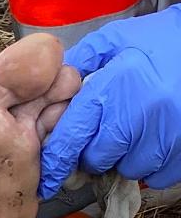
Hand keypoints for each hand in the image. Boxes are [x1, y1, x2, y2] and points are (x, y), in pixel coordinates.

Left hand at [39, 4, 180, 196]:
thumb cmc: (161, 40)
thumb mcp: (115, 40)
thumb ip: (80, 63)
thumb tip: (48, 89)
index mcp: (115, 86)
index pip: (72, 138)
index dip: (57, 160)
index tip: (51, 173)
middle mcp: (141, 112)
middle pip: (98, 159)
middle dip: (94, 152)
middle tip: (105, 134)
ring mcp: (168, 132)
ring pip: (128, 169)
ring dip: (125, 158)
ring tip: (133, 132)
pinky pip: (157, 176)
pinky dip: (151, 166)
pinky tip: (152, 142)